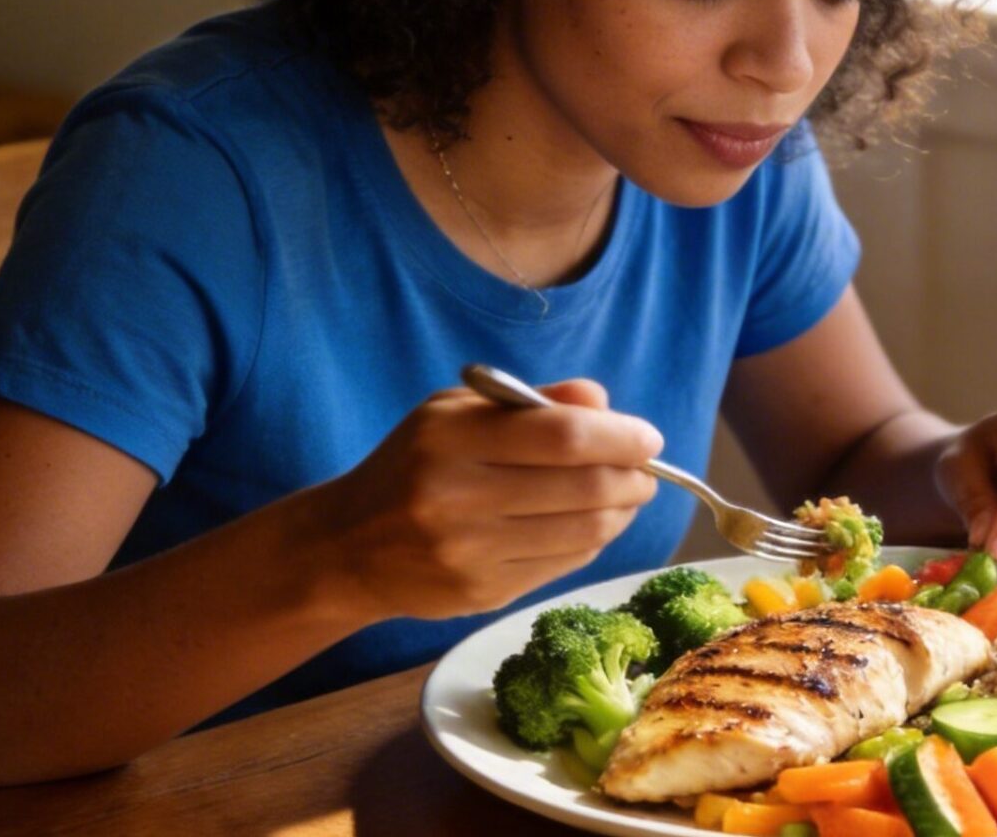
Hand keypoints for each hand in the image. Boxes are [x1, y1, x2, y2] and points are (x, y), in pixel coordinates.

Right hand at [319, 379, 661, 619]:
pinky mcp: (481, 593)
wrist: (347, 546)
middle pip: (583, 487)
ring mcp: (470, 552)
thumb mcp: (456, 412)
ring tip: (627, 497)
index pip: (563, 435)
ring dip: (621, 513)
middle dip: (633, 478)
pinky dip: (591, 542)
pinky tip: (591, 525)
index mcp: (451, 438)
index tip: (648, 437)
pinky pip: (563, 565)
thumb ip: (532, 402)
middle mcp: (458, 497)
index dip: (620, 437)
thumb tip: (604, 403)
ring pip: (583, 532)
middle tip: (646, 471)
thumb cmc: (414, 464)